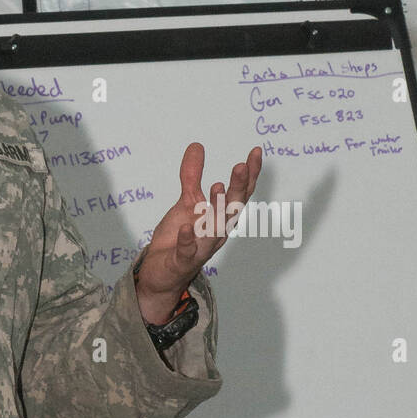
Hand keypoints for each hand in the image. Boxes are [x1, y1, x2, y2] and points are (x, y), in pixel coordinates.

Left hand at [134, 143, 262, 322]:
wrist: (160, 272)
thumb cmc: (178, 239)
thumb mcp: (186, 203)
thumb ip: (192, 177)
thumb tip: (197, 145)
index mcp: (220, 217)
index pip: (239, 194)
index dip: (249, 174)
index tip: (256, 151)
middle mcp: (216, 232)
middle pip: (232, 209)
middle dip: (238, 188)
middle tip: (241, 165)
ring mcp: (201, 248)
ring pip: (215, 230)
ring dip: (218, 210)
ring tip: (219, 186)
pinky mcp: (182, 261)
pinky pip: (187, 252)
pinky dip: (187, 241)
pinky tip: (185, 229)